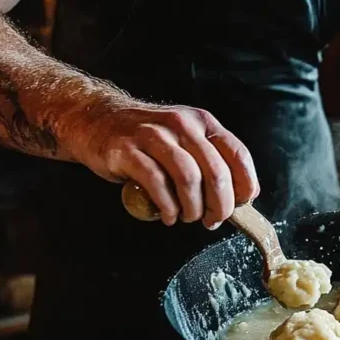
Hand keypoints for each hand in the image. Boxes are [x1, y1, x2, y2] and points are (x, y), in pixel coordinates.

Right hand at [67, 102, 259, 228]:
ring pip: (188, 178)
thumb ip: (210, 163)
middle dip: (220, 205)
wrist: (95, 120)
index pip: (237, 154)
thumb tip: (239, 198)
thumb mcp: (184, 141)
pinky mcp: (128, 150)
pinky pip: (156, 183)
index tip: (241, 206)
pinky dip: (167, 207)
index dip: (244, 185)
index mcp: (202, 122)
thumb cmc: (146, 140)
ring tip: (188, 217)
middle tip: (212, 220)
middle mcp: (181, 125)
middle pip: (216, 172)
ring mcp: (154, 135)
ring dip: (193, 208)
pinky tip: (167, 216)